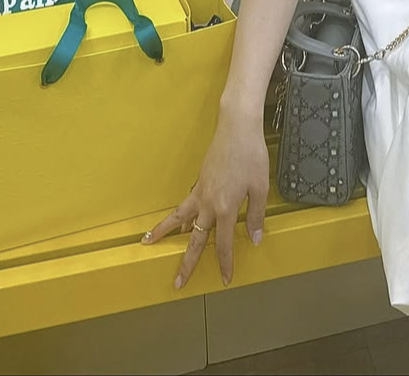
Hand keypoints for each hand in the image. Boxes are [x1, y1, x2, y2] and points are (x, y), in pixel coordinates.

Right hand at [141, 114, 268, 289]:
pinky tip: (179, 221)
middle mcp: (208, 203)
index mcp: (225, 208)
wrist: (237, 126)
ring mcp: (201, 190)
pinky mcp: (199, 180)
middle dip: (186, 263)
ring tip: (148, 242)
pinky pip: (185, 203)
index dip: (224, 263)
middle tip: (176, 282)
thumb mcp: (260, 186)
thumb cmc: (251, 154)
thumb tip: (254, 238)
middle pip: (194, 239)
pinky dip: (178, 215)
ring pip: (179, 217)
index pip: (223, 244)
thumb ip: (255, 215)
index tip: (224, 278)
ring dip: (164, 232)